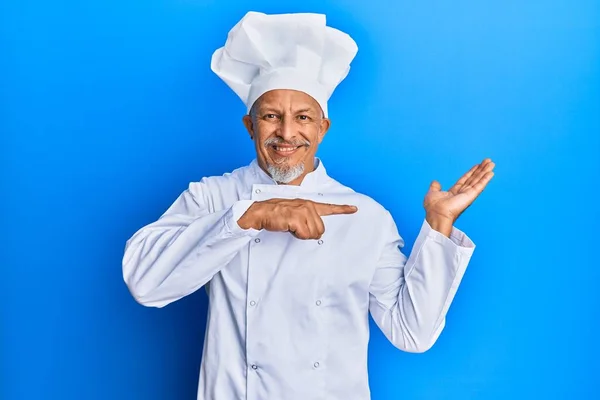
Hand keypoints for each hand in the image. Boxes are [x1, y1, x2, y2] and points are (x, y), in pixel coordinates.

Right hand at [238, 198, 357, 239]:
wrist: (260, 213)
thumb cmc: (276, 215)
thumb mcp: (294, 214)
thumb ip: (307, 219)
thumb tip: (316, 232)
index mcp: (308, 204)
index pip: (328, 207)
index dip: (342, 209)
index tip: (354, 208)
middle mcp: (308, 206)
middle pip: (320, 229)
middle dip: (309, 233)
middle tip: (295, 228)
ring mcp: (302, 211)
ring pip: (313, 233)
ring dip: (302, 235)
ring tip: (290, 226)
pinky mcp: (296, 217)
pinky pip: (304, 234)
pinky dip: (297, 235)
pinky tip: (288, 227)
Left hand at [424, 158, 494, 225]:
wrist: (437, 214)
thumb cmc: (433, 208)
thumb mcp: (432, 194)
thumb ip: (435, 187)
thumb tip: (435, 182)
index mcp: (453, 193)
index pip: (464, 180)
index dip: (471, 172)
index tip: (477, 165)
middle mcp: (462, 194)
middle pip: (473, 179)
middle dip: (481, 170)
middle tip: (488, 161)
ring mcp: (467, 195)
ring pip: (478, 181)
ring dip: (485, 172)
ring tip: (492, 163)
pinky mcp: (471, 196)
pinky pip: (479, 186)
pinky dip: (485, 179)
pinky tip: (491, 172)